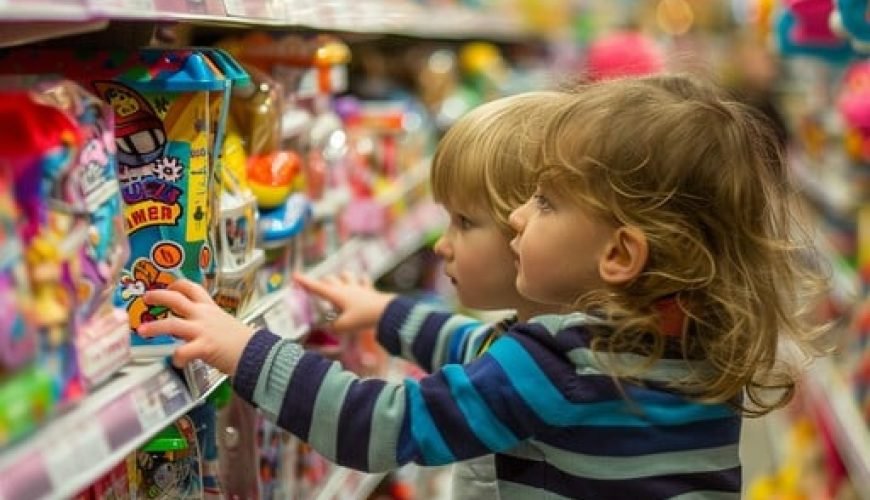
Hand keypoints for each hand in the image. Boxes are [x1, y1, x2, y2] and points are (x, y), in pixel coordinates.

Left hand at [137, 279, 254, 375]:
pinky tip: (178, 362)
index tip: (167, 286)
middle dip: (158, 296)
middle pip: (176, 299)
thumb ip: (206, 321)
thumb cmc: (239, 340)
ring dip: (155, 327)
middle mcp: (203, 315)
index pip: (191, 287)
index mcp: (209, 307)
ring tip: (142, 331)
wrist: (255, 352)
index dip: (176, 284)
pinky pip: (183, 352)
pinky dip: (177, 358)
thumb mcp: (222, 322)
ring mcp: (202, 330)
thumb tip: (190, 325)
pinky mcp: (204, 347)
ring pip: (172, 324)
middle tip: (146, 298)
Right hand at [293, 272, 394, 332]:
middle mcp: (345, 287)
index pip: (316, 287)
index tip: (294, 275)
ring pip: (346, 275)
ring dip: (341, 278)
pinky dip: (361, 282)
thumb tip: (328, 327)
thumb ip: (333, 327)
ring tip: (340, 284)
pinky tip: (361, 285)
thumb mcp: (344, 326)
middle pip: (329, 279)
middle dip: (322, 282)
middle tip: (319, 290)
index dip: (305, 281)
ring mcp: (358, 287)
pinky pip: (364, 281)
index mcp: (336, 294)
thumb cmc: (363, 318)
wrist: (386, 312)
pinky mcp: (370, 290)